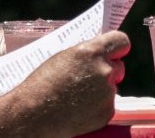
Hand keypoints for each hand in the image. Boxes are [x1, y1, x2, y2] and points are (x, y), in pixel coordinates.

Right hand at [12, 30, 130, 135]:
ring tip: (77, 97)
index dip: (118, 48)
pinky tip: (79, 109)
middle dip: (108, 72)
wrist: (33, 114)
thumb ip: (86, 54)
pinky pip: (108, 106)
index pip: (121, 41)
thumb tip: (101, 53)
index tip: (115, 53)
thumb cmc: (42, 83)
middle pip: (119, 67)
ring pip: (112, 88)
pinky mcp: (107, 112)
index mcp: (92, 52)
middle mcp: (104, 70)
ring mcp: (107, 93)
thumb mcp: (64, 57)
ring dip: (100, 91)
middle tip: (90, 79)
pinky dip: (97, 108)